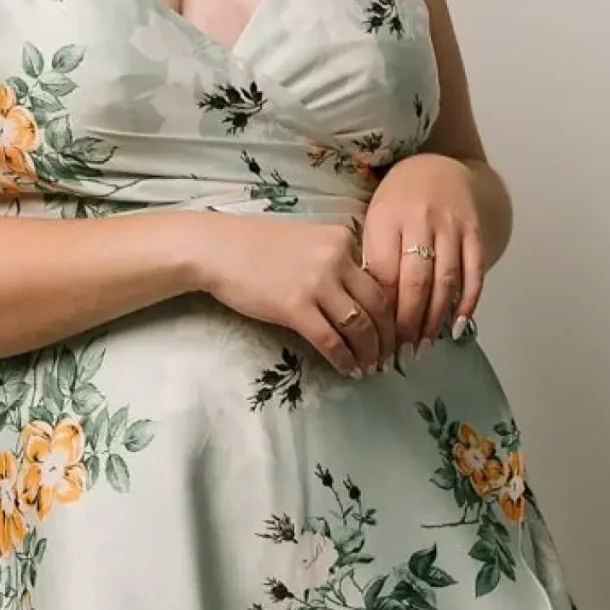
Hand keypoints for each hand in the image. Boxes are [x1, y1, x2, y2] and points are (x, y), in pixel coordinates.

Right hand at [192, 212, 398, 376]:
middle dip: (387, 338)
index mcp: (343, 239)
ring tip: (370, 368)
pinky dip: (344, 360)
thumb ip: (334, 261)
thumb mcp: (307, 241)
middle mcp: (337, 259)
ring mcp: (317, 283)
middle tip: (388, 357)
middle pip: (378, 306)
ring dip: (369, 352)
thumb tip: (355, 297)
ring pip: (359, 326)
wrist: (217, 249)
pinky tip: (348, 370)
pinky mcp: (295, 307)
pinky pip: (330, 341)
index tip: (392, 333)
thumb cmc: (255, 246)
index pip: (380, 281)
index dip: (391, 313)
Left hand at [359, 153, 486, 364]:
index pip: (384, 274)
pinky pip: (474, 272)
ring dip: (435, 319)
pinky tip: (458, 326)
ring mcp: (452, 225)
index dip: (382, 311)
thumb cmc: (398, 202)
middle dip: (408, 323)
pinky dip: (468, 302)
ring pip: (446, 280)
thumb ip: (374, 260)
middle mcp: (421, 220)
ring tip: (423, 346)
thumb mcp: (375, 222)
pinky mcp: (474, 231)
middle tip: (401, 353)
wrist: (438, 166)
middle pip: (416, 281)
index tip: (376, 339)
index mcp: (387, 219)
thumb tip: (372, 311)